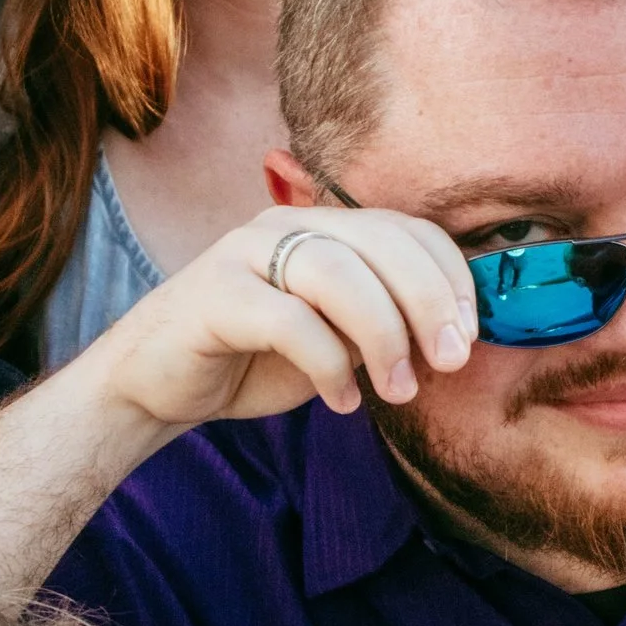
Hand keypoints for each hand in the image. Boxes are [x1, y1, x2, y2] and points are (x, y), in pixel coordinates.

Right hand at [93, 204, 477, 435]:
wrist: (155, 383)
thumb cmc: (252, 358)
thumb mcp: (335, 337)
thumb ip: (382, 321)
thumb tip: (453, 335)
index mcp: (323, 226)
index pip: (408, 229)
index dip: (451, 277)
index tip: (470, 335)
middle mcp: (286, 225)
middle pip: (381, 242)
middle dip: (428, 303)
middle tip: (450, 362)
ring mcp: (244, 253)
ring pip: (337, 272)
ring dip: (382, 335)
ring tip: (398, 390)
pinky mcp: (213, 293)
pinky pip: (288, 320)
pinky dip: (327, 364)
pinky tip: (341, 401)